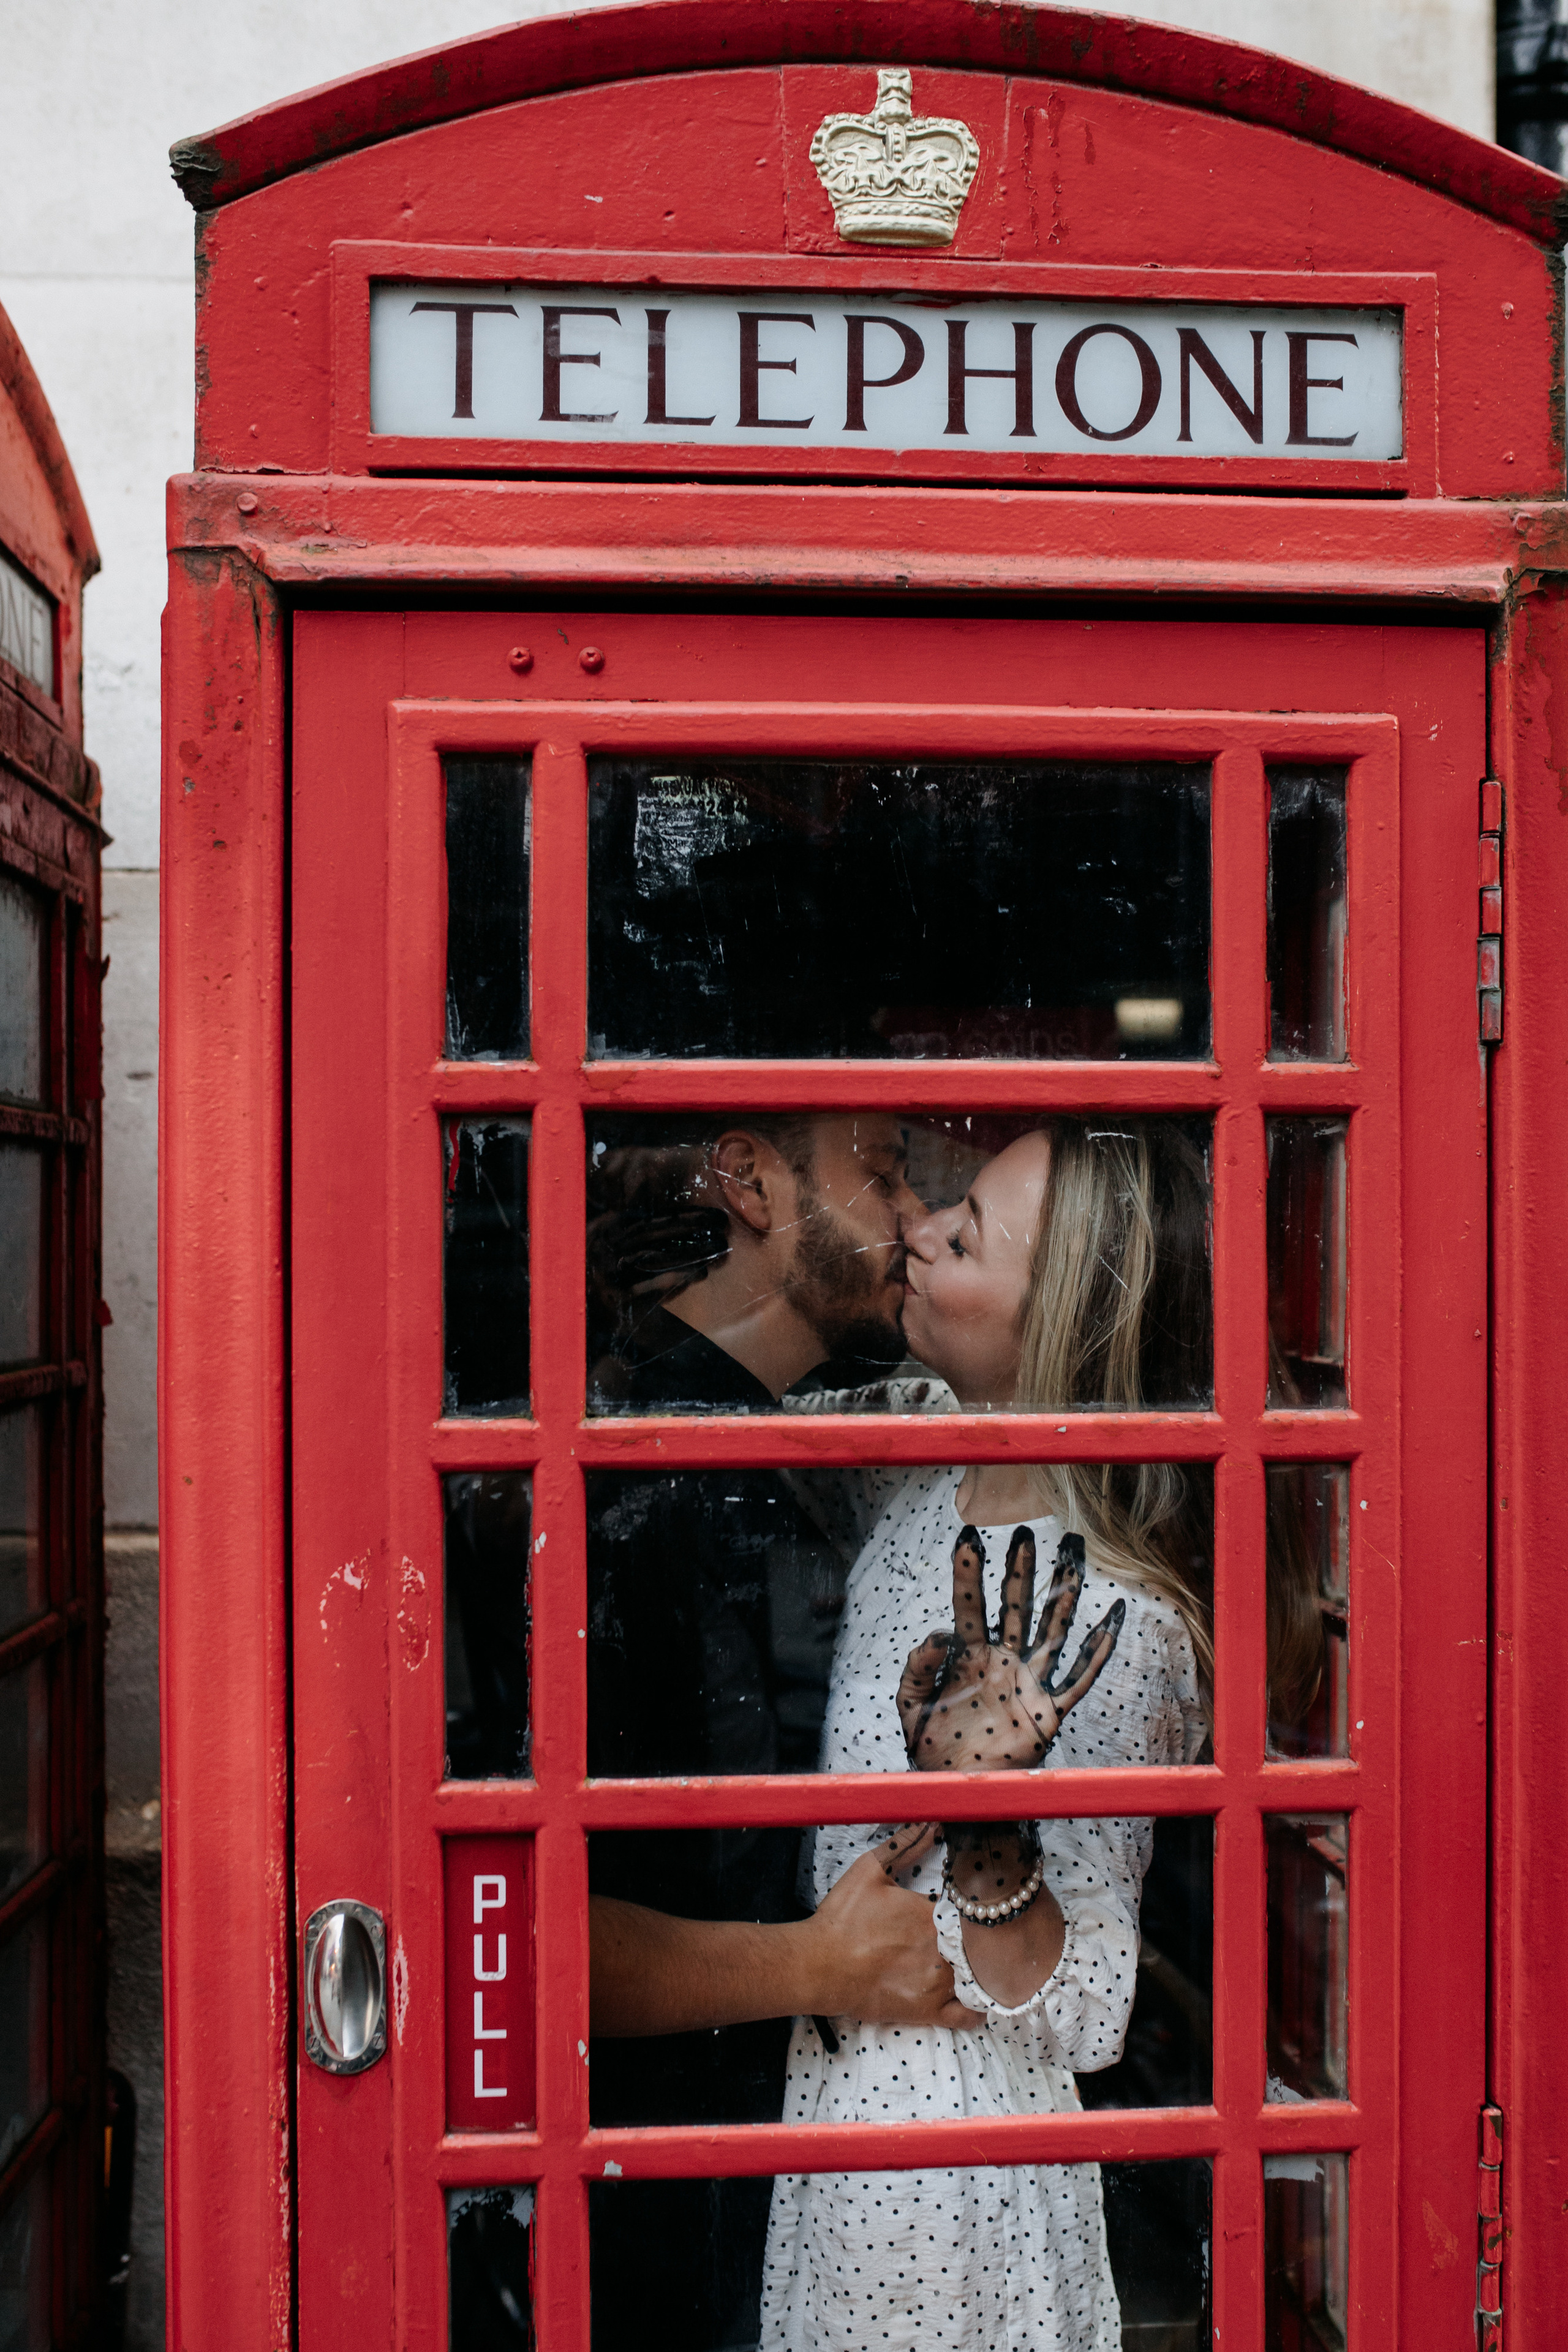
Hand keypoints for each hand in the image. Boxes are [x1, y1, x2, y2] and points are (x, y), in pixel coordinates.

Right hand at [800, 1829, 974, 2028]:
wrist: (820, 1965)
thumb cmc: (843, 1918)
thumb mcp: (871, 1869)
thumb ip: (905, 1844)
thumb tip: (932, 1822)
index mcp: (933, 1912)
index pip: (973, 1907)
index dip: (976, 1906)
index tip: (975, 1904)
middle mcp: (943, 1948)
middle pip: (981, 1941)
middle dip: (985, 1937)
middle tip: (983, 1933)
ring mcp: (939, 1983)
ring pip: (981, 1976)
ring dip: (985, 1969)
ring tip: (984, 1962)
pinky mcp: (930, 2011)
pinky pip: (969, 2016)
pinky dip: (979, 2010)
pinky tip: (979, 1997)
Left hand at [898, 1526, 1124, 1773]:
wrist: (960, 1795)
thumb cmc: (932, 1749)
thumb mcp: (912, 1704)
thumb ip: (919, 1666)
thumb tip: (938, 1631)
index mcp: (968, 1658)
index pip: (969, 1606)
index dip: (968, 1573)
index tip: (967, 1536)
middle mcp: (1002, 1663)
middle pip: (1016, 1607)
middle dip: (1021, 1570)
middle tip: (1025, 1532)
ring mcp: (1028, 1684)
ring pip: (1051, 1632)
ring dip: (1063, 1598)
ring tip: (1072, 1559)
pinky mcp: (1048, 1713)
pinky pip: (1078, 1680)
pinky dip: (1096, 1654)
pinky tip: (1109, 1624)